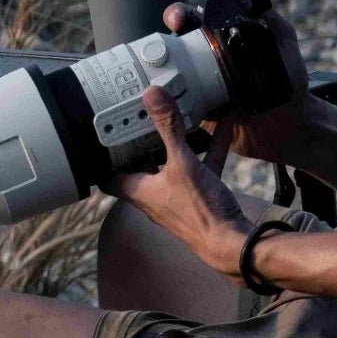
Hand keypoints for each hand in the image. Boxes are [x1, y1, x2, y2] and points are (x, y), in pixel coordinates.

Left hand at [104, 86, 252, 279]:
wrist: (230, 242)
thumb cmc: (198, 210)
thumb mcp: (181, 163)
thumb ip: (168, 128)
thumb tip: (151, 95)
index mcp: (138, 190)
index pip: (108, 176)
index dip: (106, 156)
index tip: (108, 133)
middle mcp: (153, 196)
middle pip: (140, 166)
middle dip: (144, 143)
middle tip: (145, 117)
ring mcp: (176, 197)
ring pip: (172, 165)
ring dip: (178, 143)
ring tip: (182, 117)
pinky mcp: (199, 197)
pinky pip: (202, 167)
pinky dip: (209, 148)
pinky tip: (223, 126)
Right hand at [162, 0, 312, 165]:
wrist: (288, 128)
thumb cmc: (290, 87)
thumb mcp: (284, 46)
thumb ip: (269, 18)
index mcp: (223, 42)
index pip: (195, 22)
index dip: (181, 15)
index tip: (178, 18)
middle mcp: (206, 63)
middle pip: (173, 48)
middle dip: (159, 43)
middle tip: (162, 46)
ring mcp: (198, 88)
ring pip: (169, 76)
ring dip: (157, 74)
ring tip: (157, 75)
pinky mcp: (196, 113)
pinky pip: (174, 107)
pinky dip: (163, 104)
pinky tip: (158, 100)